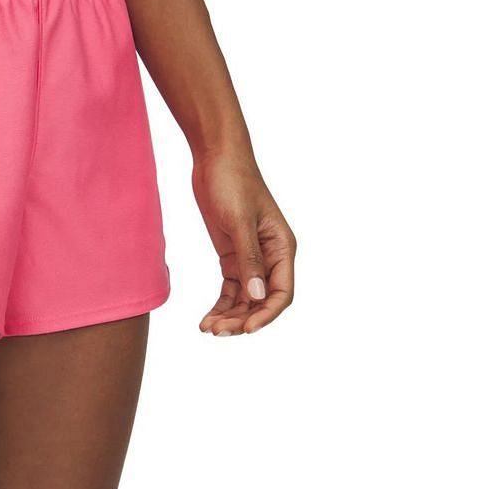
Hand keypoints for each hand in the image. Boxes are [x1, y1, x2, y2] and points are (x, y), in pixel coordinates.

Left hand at [192, 153, 295, 335]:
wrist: (215, 157)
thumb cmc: (233, 181)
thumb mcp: (240, 221)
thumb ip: (249, 259)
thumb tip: (257, 296)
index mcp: (282, 248)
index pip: (281, 293)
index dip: (266, 314)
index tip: (246, 328)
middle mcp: (270, 257)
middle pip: (261, 302)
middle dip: (241, 319)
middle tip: (217, 331)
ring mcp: (251, 259)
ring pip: (245, 300)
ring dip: (229, 317)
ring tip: (208, 328)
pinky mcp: (232, 257)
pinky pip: (230, 290)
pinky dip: (220, 306)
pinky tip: (206, 319)